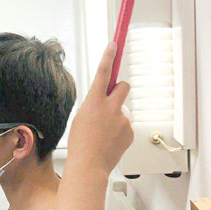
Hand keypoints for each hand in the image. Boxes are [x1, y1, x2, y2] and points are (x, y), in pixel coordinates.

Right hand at [67, 42, 133, 176]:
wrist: (89, 165)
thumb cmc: (80, 143)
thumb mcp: (80, 117)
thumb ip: (94, 105)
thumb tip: (105, 103)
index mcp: (94, 102)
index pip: (103, 73)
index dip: (108, 56)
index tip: (114, 44)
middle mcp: (111, 108)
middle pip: (123, 86)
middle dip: (119, 89)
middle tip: (111, 99)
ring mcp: (122, 120)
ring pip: (123, 109)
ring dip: (116, 116)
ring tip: (104, 133)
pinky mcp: (130, 132)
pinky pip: (125, 125)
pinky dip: (119, 131)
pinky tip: (109, 141)